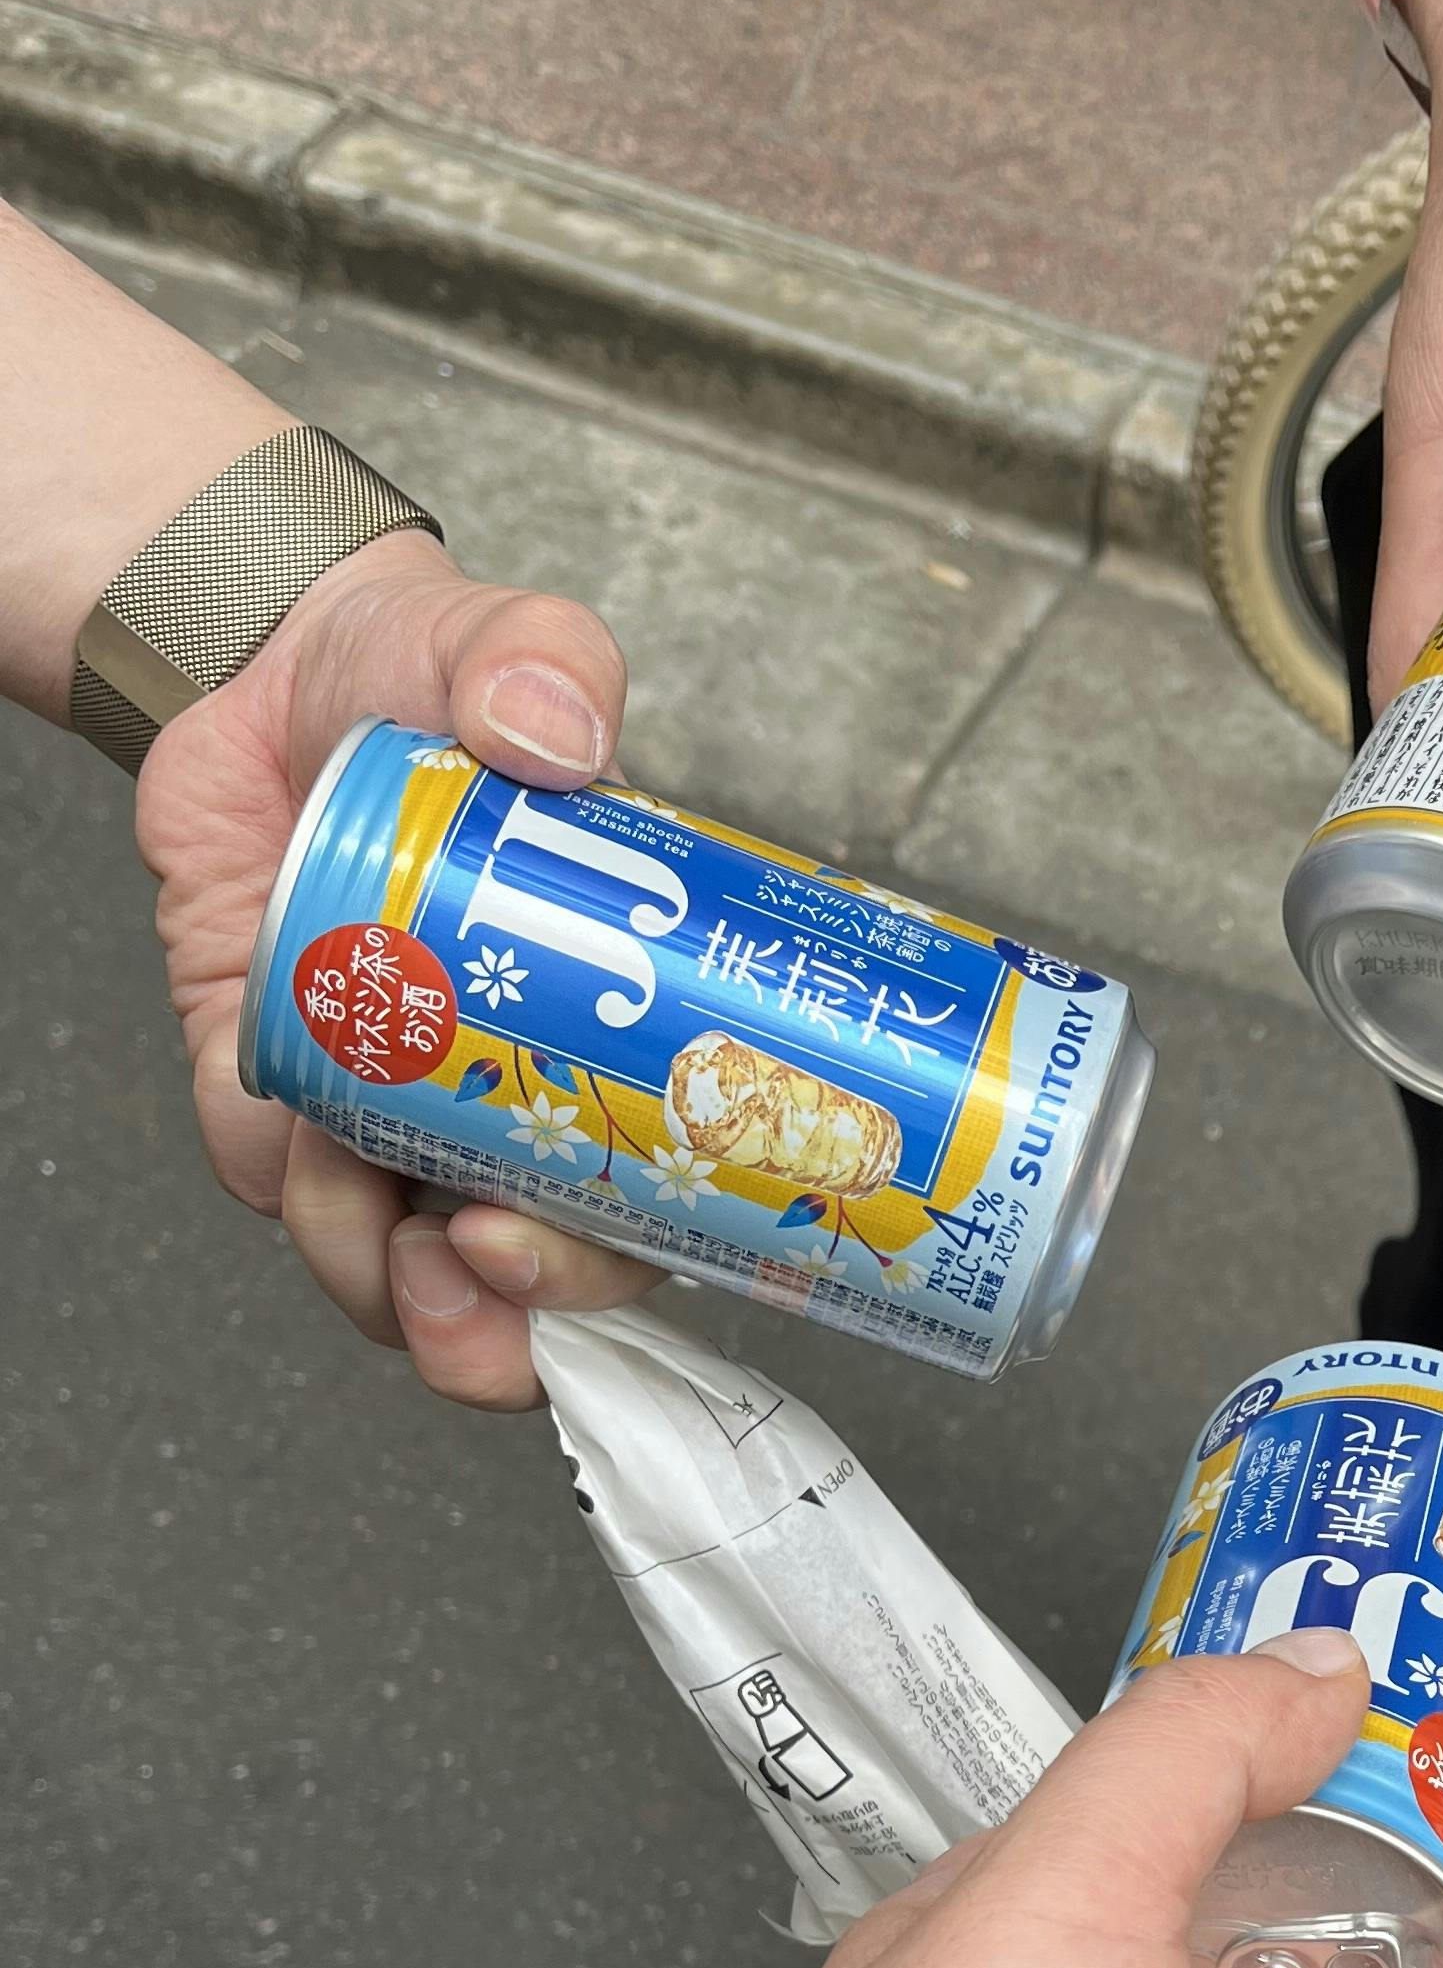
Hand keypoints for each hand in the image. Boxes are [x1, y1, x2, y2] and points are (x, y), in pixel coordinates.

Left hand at [137, 529, 660, 1411]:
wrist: (267, 671)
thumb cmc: (419, 680)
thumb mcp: (502, 645)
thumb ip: (544, 660)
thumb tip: (559, 734)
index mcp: (619, 1045)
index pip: (650, 1211)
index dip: (604, 1270)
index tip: (532, 1244)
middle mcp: (520, 1106)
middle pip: (536, 1288)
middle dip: (497, 1322)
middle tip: (467, 1258)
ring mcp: (401, 1115)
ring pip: (404, 1277)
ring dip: (372, 1265)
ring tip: (339, 1167)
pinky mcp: (279, 1100)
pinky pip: (279, 1196)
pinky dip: (275, 1180)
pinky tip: (278, 1115)